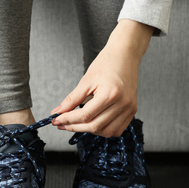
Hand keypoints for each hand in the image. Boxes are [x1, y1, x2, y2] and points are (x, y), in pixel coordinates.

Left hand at [51, 20, 153, 136]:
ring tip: (75, 124)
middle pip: (95, 126)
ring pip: (106, 131)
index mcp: (111, 94)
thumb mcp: (86, 80)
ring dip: (89, 131)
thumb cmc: (107, 64)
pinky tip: (92, 124)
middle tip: (61, 124)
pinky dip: (103, 130)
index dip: (68, 120)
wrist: (125, 55)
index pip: (85, 115)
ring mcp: (129, 108)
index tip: (56, 120)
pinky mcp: (132, 111)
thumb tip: (58, 112)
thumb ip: (72, 99)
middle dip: (75, 127)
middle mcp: (123, 104)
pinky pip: (117, 129)